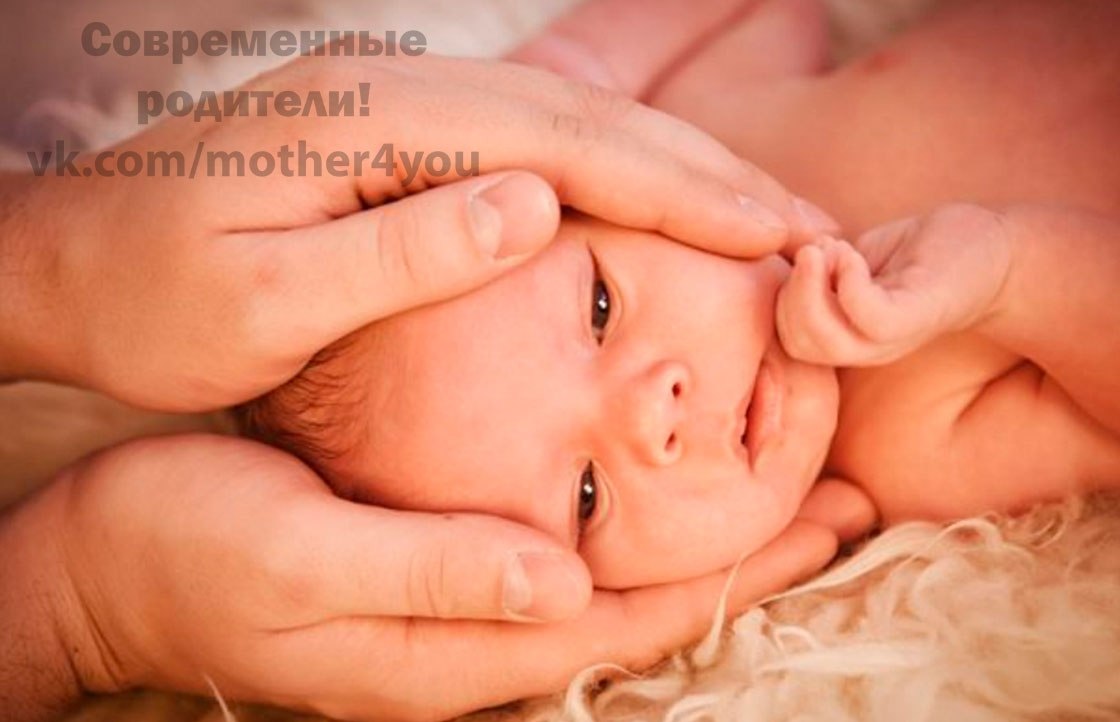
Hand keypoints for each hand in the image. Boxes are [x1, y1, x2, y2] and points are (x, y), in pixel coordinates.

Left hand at [0, 45, 834, 411]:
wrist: (66, 265)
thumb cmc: (152, 300)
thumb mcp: (266, 299)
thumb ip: (403, 248)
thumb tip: (537, 205)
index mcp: (374, 120)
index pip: (566, 146)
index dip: (683, 191)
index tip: (779, 233)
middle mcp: (398, 91)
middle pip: (585, 120)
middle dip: (706, 175)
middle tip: (809, 227)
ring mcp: (399, 106)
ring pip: (569, 127)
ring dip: (672, 174)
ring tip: (761, 221)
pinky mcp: (397, 138)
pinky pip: (530, 146)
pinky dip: (611, 180)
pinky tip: (656, 210)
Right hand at [1, 434, 868, 721]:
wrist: (111, 559)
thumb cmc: (193, 547)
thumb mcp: (301, 558)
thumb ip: (431, 572)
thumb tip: (562, 580)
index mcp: (448, 646)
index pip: (626, 619)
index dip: (735, 570)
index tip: (830, 517)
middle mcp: (468, 640)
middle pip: (640, 608)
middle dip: (748, 557)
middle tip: (845, 498)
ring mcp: (453, 611)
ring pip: (611, 584)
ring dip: (701, 541)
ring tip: (782, 490)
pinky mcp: (432, 572)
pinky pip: (557, 557)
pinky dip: (628, 529)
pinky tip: (653, 491)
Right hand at [776, 204, 1013, 365]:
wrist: (997, 252)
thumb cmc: (925, 255)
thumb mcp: (855, 260)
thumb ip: (817, 267)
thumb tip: (781, 255)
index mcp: (847, 336)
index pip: (785, 339)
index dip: (779, 298)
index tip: (803, 254)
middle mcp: (866, 347)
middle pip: (796, 344)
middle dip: (789, 294)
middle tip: (812, 251)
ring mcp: (890, 338)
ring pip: (821, 340)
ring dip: (809, 287)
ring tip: (827, 250)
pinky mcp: (915, 317)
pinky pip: (864, 314)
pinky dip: (846, 277)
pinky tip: (853, 253)